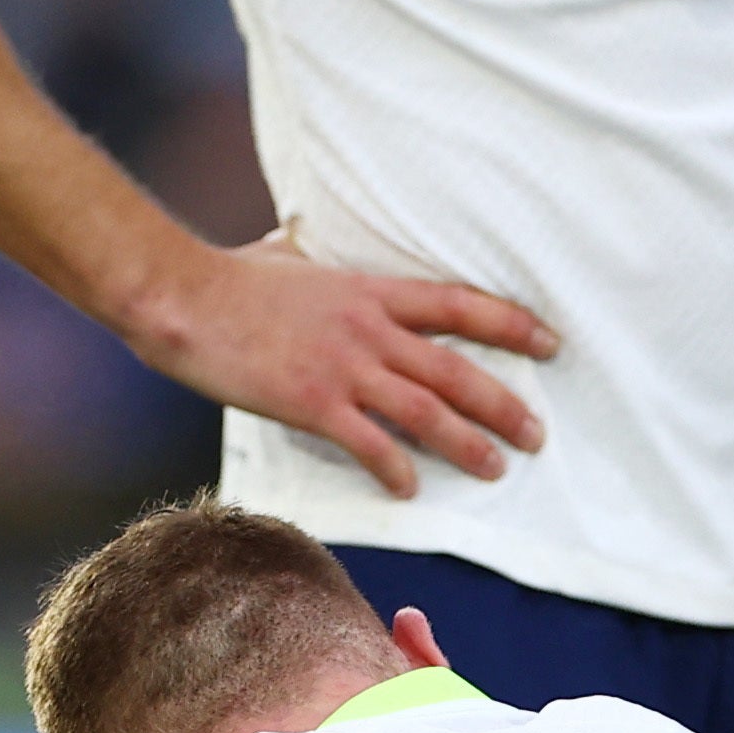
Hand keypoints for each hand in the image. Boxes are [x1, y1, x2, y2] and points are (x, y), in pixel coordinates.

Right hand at [120, 233, 553, 496]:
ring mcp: (343, 368)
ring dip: (468, 443)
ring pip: (426, 411)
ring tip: (497, 468)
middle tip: (537, 434)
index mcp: (370, 291)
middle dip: (505, 404)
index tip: (550, 343)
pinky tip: (410, 491)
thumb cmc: (231, 276)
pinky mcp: (311, 403)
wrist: (183, 297)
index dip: (511, 324)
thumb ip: (316, 257)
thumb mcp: (289, 253)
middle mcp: (369, 330)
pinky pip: (368, 444)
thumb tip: (309, 242)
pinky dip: (395, 470)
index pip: (459, 305)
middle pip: (456, 370)